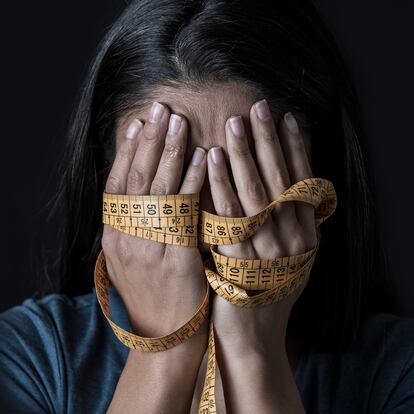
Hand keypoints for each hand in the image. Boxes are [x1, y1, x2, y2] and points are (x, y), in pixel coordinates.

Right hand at [101, 101, 208, 339]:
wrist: (165, 335)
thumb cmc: (153, 293)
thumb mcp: (133, 257)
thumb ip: (136, 224)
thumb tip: (145, 189)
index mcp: (114, 234)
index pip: (118, 182)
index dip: (128, 150)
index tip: (139, 122)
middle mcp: (125, 236)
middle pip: (137, 178)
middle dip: (150, 140)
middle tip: (161, 108)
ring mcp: (148, 247)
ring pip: (159, 188)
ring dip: (170, 151)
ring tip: (180, 121)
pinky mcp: (175, 257)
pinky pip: (185, 211)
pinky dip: (192, 182)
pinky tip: (203, 157)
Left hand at [207, 99, 316, 354]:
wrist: (253, 336)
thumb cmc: (268, 292)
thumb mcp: (290, 256)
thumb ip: (290, 223)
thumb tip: (287, 183)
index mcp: (306, 233)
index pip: (302, 180)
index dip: (295, 148)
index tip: (286, 118)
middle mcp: (291, 237)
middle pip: (279, 179)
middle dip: (268, 141)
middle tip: (258, 108)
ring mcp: (265, 248)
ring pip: (254, 192)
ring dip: (244, 155)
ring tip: (234, 124)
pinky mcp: (236, 258)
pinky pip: (227, 215)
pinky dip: (219, 184)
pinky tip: (210, 159)